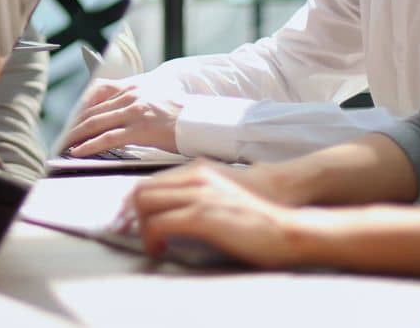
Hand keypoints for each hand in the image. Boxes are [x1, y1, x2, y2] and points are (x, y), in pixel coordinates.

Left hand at [62, 78, 182, 156]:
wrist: (202, 118)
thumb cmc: (181, 111)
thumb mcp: (155, 95)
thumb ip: (134, 99)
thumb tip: (117, 111)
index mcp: (132, 86)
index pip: (96, 92)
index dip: (80, 106)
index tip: (70, 118)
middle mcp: (130, 96)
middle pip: (92, 110)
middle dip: (73, 125)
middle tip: (60, 137)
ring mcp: (134, 111)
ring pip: (95, 123)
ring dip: (75, 136)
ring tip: (63, 146)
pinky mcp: (140, 129)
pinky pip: (108, 138)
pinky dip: (89, 145)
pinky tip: (79, 151)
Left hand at [120, 161, 304, 268]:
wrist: (288, 226)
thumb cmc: (259, 215)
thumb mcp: (223, 194)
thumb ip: (198, 193)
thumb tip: (172, 208)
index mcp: (199, 170)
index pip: (151, 180)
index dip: (135, 203)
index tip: (132, 221)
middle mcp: (195, 176)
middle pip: (141, 189)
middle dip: (131, 215)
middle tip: (138, 235)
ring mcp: (198, 194)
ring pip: (144, 203)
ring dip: (140, 228)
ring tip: (153, 244)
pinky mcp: (202, 216)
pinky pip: (159, 223)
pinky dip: (151, 238)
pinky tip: (161, 249)